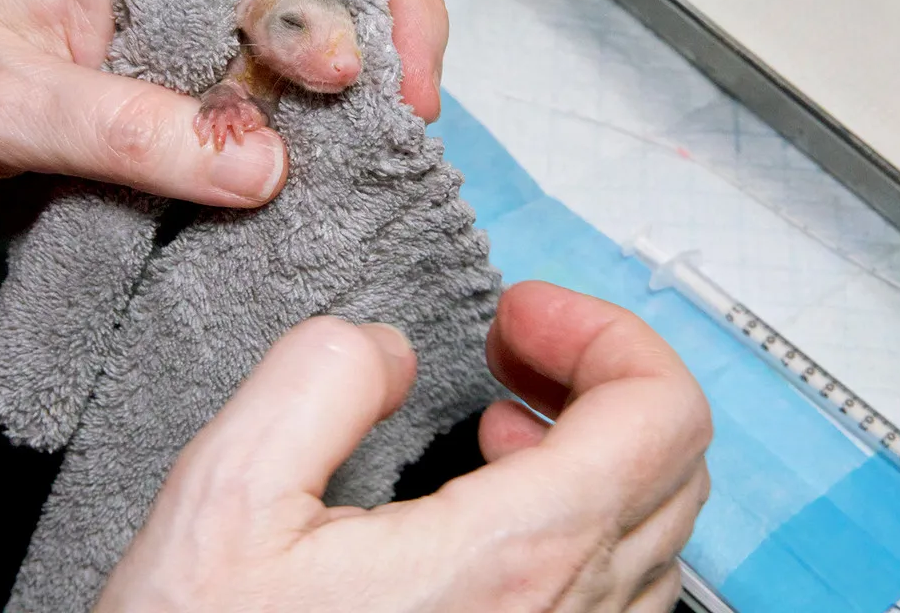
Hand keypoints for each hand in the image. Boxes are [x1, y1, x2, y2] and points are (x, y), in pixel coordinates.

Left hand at [0, 0, 447, 206]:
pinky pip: (259, 105)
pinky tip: (288, 191)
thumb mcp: (3, 101)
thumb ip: (127, 132)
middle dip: (385, 63)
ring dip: (342, 115)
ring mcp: (186, 33)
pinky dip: (293, 146)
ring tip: (345, 183)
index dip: (392, 1)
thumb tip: (260, 169)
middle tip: (386, 152)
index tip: (405, 99)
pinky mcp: (174, 83)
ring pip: (304, 56)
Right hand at [96, 281, 711, 611]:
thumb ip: (319, 381)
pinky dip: (582, 514)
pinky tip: (497, 505)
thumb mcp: (227, 500)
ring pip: (652, 527)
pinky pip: (616, 588)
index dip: (602, 331)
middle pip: (672, 460)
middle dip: (597, 372)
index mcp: (510, 562)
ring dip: (594, 443)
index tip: (517, 315)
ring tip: (504, 418)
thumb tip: (391, 353)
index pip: (659, 413)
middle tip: (511, 346)